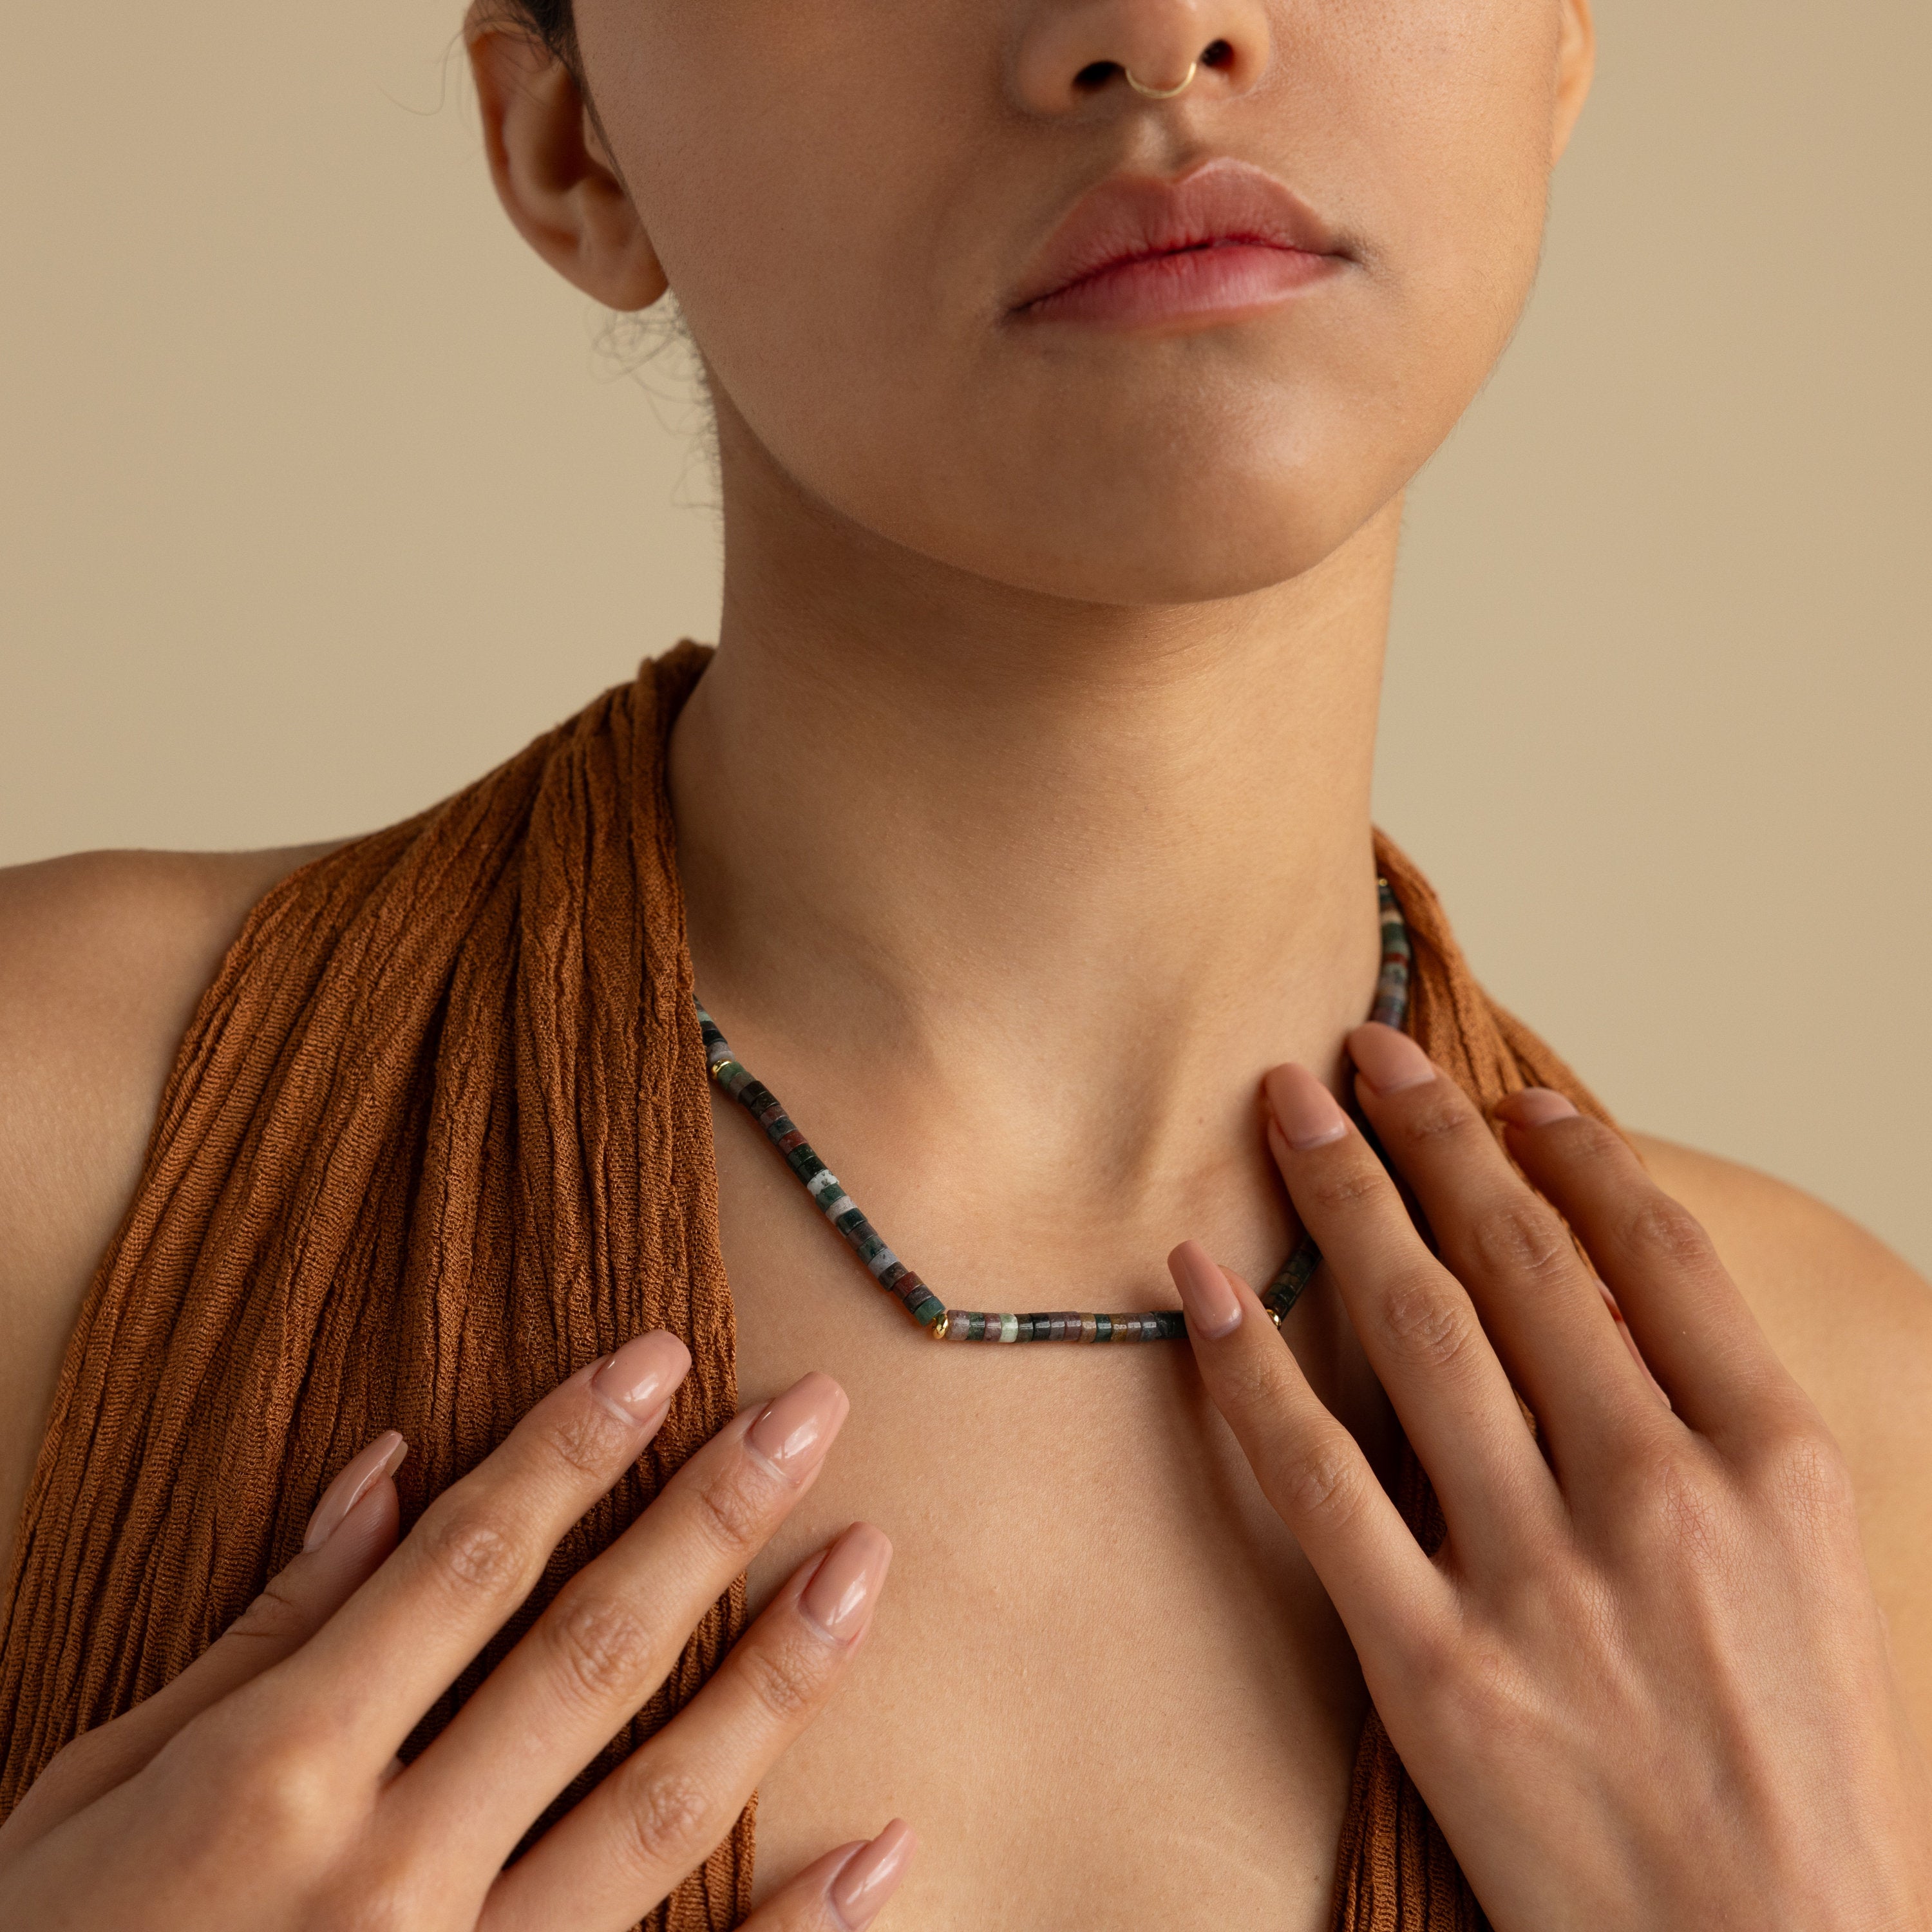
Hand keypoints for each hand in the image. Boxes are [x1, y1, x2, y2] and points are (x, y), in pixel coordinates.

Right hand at [0, 1336, 913, 1931]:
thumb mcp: (100, 1786)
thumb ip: (262, 1636)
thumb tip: (382, 1476)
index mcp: (275, 1772)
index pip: (466, 1565)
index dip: (570, 1448)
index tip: (660, 1359)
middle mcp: (387, 1871)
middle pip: (589, 1656)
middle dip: (709, 1520)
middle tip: (811, 1416)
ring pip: (656, 1811)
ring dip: (775, 1681)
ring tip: (863, 1568)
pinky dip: (794, 1930)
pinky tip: (878, 1848)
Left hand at [1168, 1022, 1931, 1930]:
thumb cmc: (1804, 1775)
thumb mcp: (1812, 1574)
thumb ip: (1714, 1426)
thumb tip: (1601, 1293)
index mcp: (1773, 1466)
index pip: (1654, 1256)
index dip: (1569, 1155)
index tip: (1507, 1095)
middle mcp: (1657, 1500)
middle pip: (1522, 1265)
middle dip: (1431, 1139)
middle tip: (1360, 1054)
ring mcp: (1541, 1582)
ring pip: (1418, 1339)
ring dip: (1342, 1203)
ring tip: (1287, 1112)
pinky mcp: (1434, 1667)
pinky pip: (1320, 1482)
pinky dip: (1252, 1371)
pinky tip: (1204, 1282)